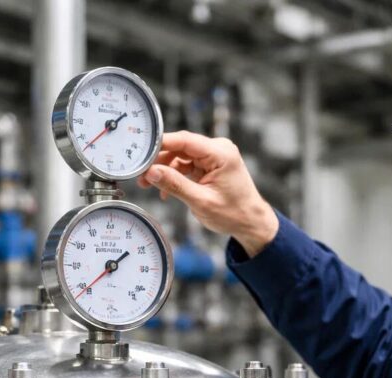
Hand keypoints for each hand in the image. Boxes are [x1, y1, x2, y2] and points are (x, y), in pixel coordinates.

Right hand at [138, 131, 277, 256]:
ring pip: (181, 156)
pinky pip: (186, 165)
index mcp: (221, 153)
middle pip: (180, 146)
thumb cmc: (234, 214)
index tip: (140, 152)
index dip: (160, 144)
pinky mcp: (210, 165)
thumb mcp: (201, 201)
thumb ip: (175, 185)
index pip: (185, 140)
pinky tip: (164, 190)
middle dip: (159, 160)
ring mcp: (214, 156)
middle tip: (141, 174)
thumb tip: (151, 172)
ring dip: (165, 169)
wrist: (251, 223)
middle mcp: (218, 149)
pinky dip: (175, 175)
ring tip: (148, 183)